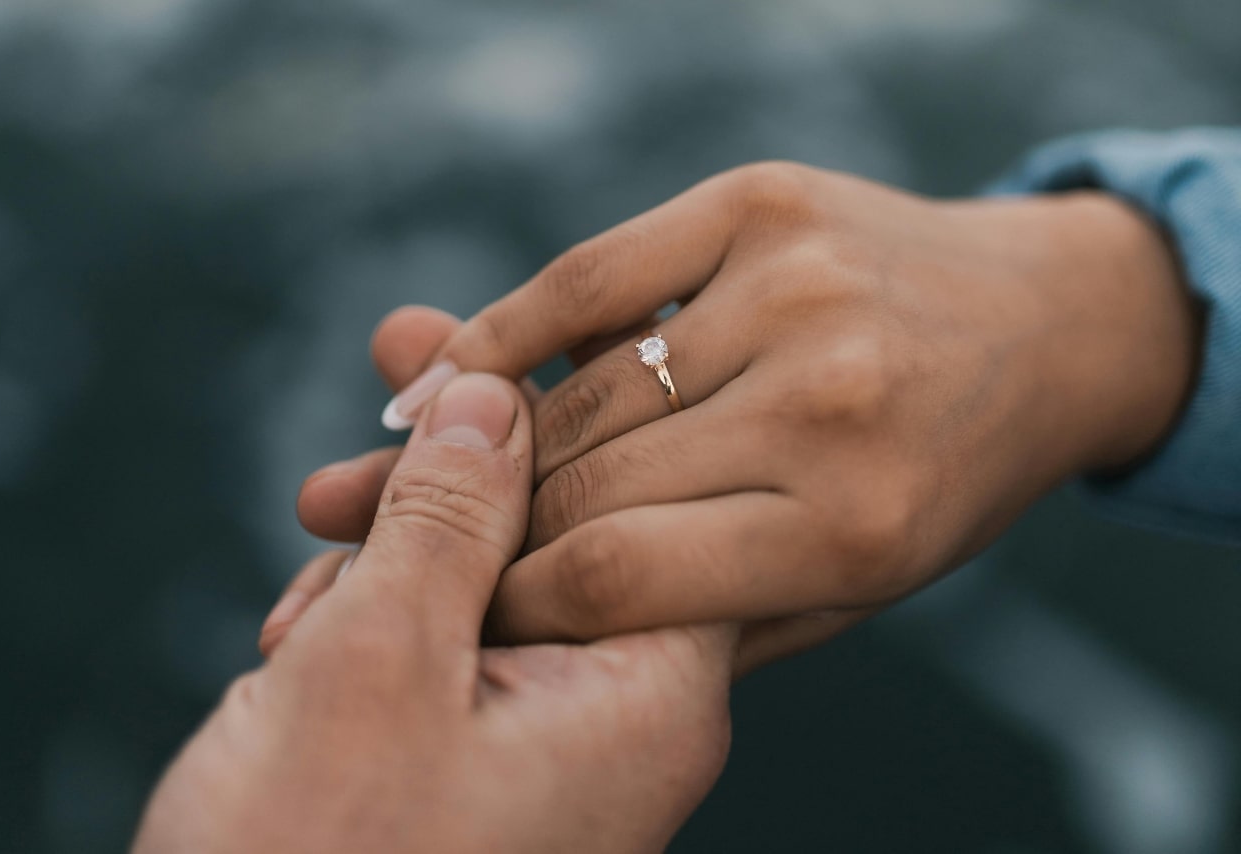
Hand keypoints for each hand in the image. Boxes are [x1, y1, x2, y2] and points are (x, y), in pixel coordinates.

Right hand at [136, 374, 733, 853]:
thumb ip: (451, 521)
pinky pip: (445, 642)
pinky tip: (303, 628)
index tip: (503, 327)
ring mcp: (548, 738)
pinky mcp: (477, 757)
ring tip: (310, 576)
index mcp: (647, 691)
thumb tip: (494, 389)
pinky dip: (371, 619)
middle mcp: (620, 711)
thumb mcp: (379, 667)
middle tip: (401, 350)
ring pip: (486, 578)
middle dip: (459, 461)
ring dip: (390, 554)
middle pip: (562, 522)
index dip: (570, 401)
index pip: (649, 495)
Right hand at [291, 163, 1201, 670]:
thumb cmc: (933, 481)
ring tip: (406, 470)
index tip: (462, 614)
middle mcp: (826, 405)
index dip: (510, 600)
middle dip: (477, 526)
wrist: (1040, 325)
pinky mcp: (761, 207)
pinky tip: (439, 375)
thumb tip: (531, 613)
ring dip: (477, 441)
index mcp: (852, 527)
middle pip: (586, 482)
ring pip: (578, 388)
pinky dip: (499, 329)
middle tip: (395, 542)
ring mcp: (793, 291)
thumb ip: (703, 618)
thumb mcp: (850, 592)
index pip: (617, 578)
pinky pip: (588, 276)